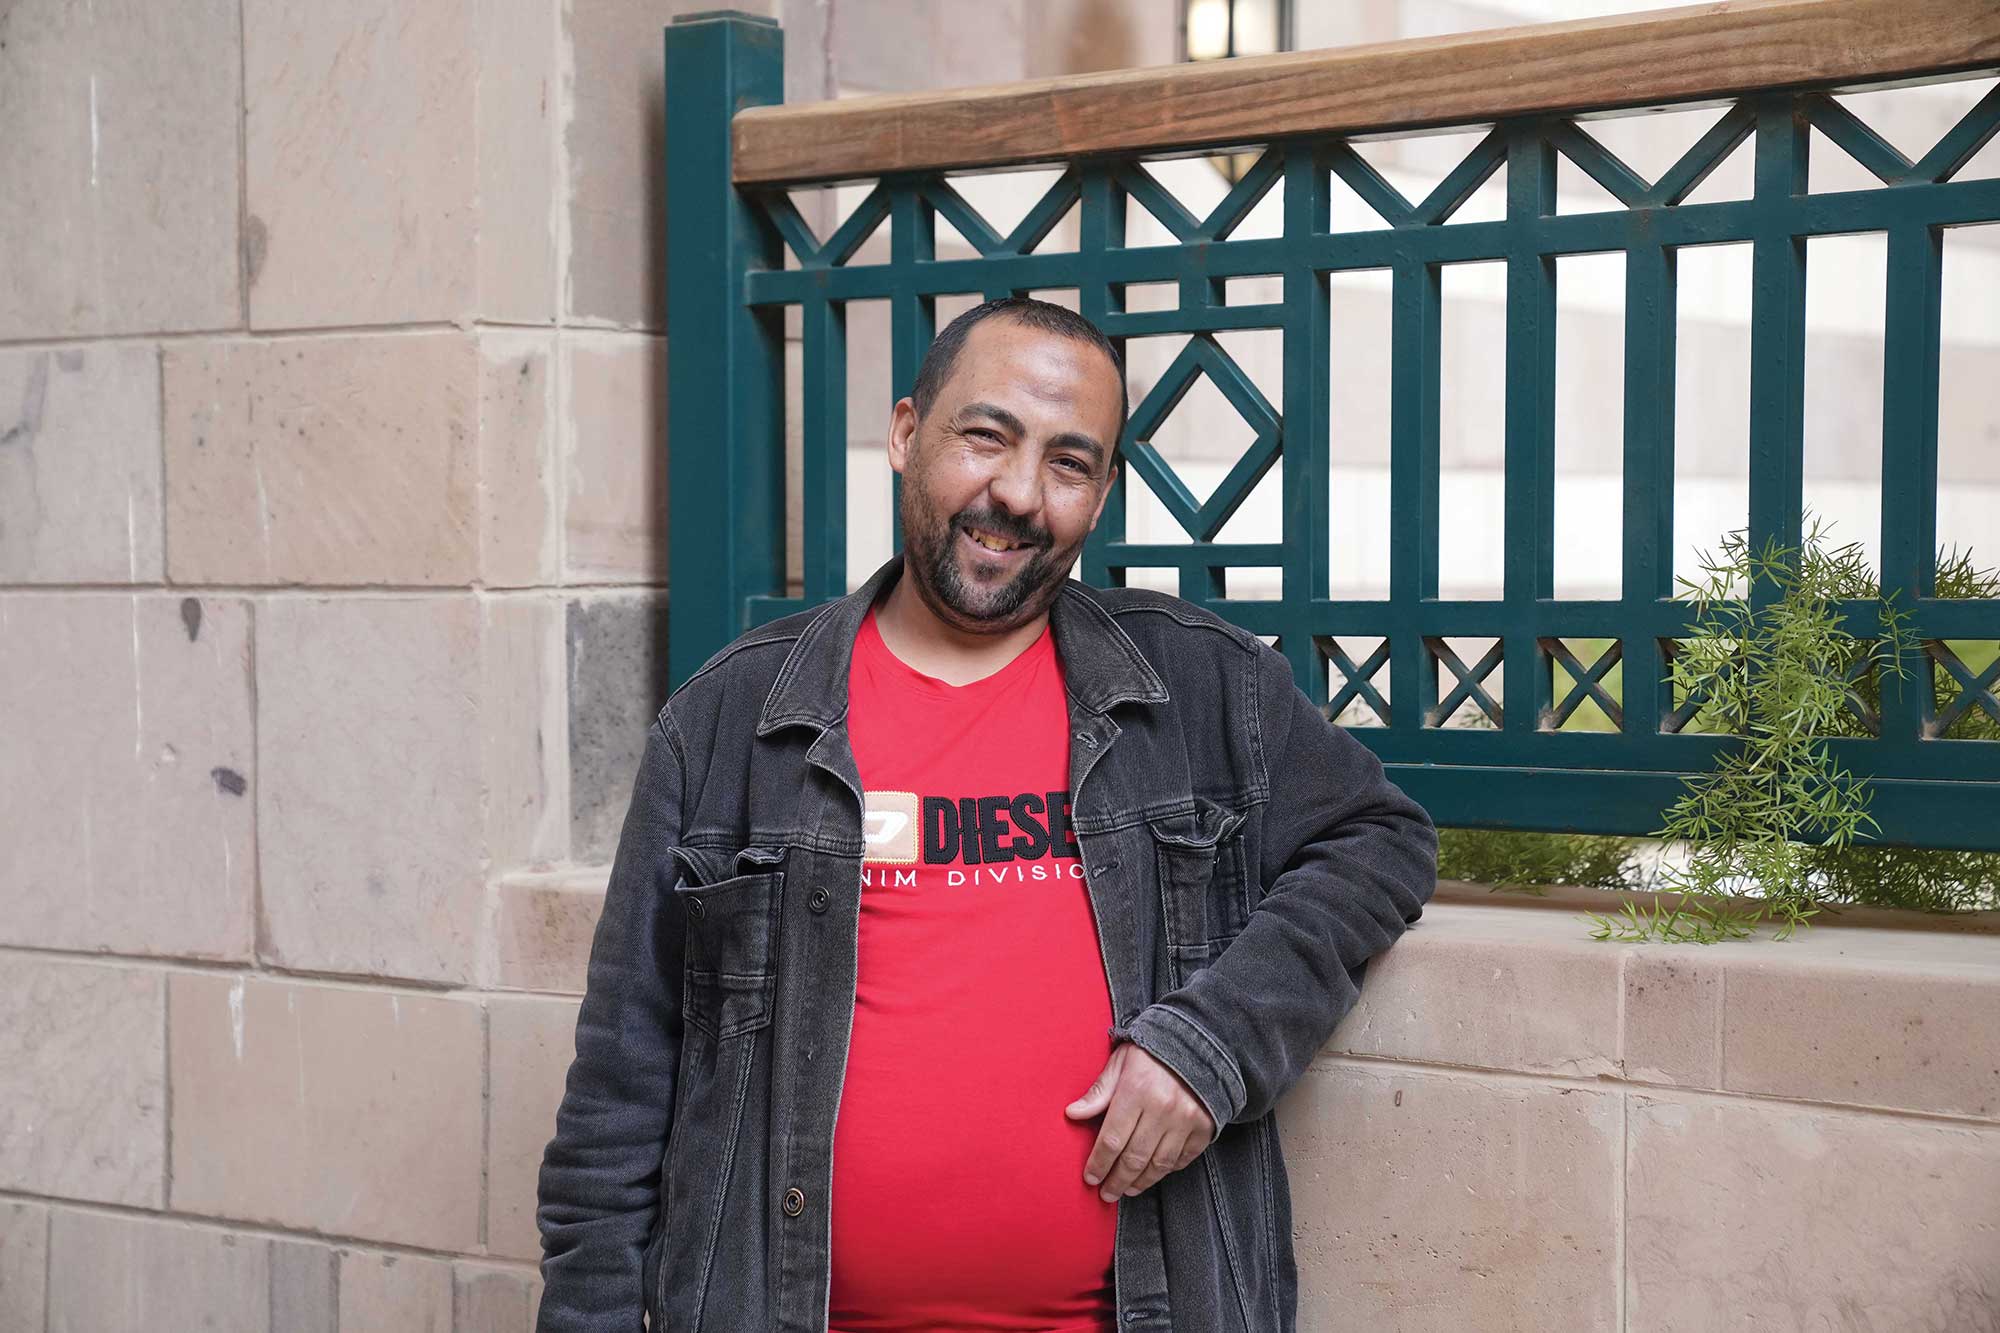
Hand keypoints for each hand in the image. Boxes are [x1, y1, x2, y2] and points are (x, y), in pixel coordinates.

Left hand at [1064, 1042, 1216, 1201]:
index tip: (1091, 1177)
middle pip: (1134, 1158)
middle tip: (1106, 1193)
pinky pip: (1182, 1159)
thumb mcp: (1120, 1063)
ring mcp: (1186, 1120)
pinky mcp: (1204, 1127)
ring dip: (1140, 1182)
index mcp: (1137, 1090)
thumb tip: (1072, 1114)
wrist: (1198, 1043)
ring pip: (1159, 1164)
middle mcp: (1163, 1108)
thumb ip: (1098, 1092)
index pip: (1112, 1139)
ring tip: (1127, 1190)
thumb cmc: (1152, 1053)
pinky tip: (1153, 1174)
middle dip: (1116, 1180)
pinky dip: (1166, 1171)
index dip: (1099, 1163)